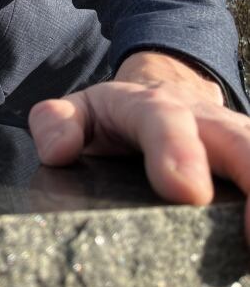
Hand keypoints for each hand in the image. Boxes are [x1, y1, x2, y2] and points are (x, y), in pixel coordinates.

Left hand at [28, 51, 249, 244]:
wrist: (159, 96)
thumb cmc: (115, 116)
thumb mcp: (79, 109)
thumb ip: (55, 122)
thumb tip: (59, 152)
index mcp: (152, 106)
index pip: (165, 120)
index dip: (177, 150)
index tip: (184, 189)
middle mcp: (204, 121)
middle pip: (239, 141)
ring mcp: (236, 142)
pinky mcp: (249, 164)